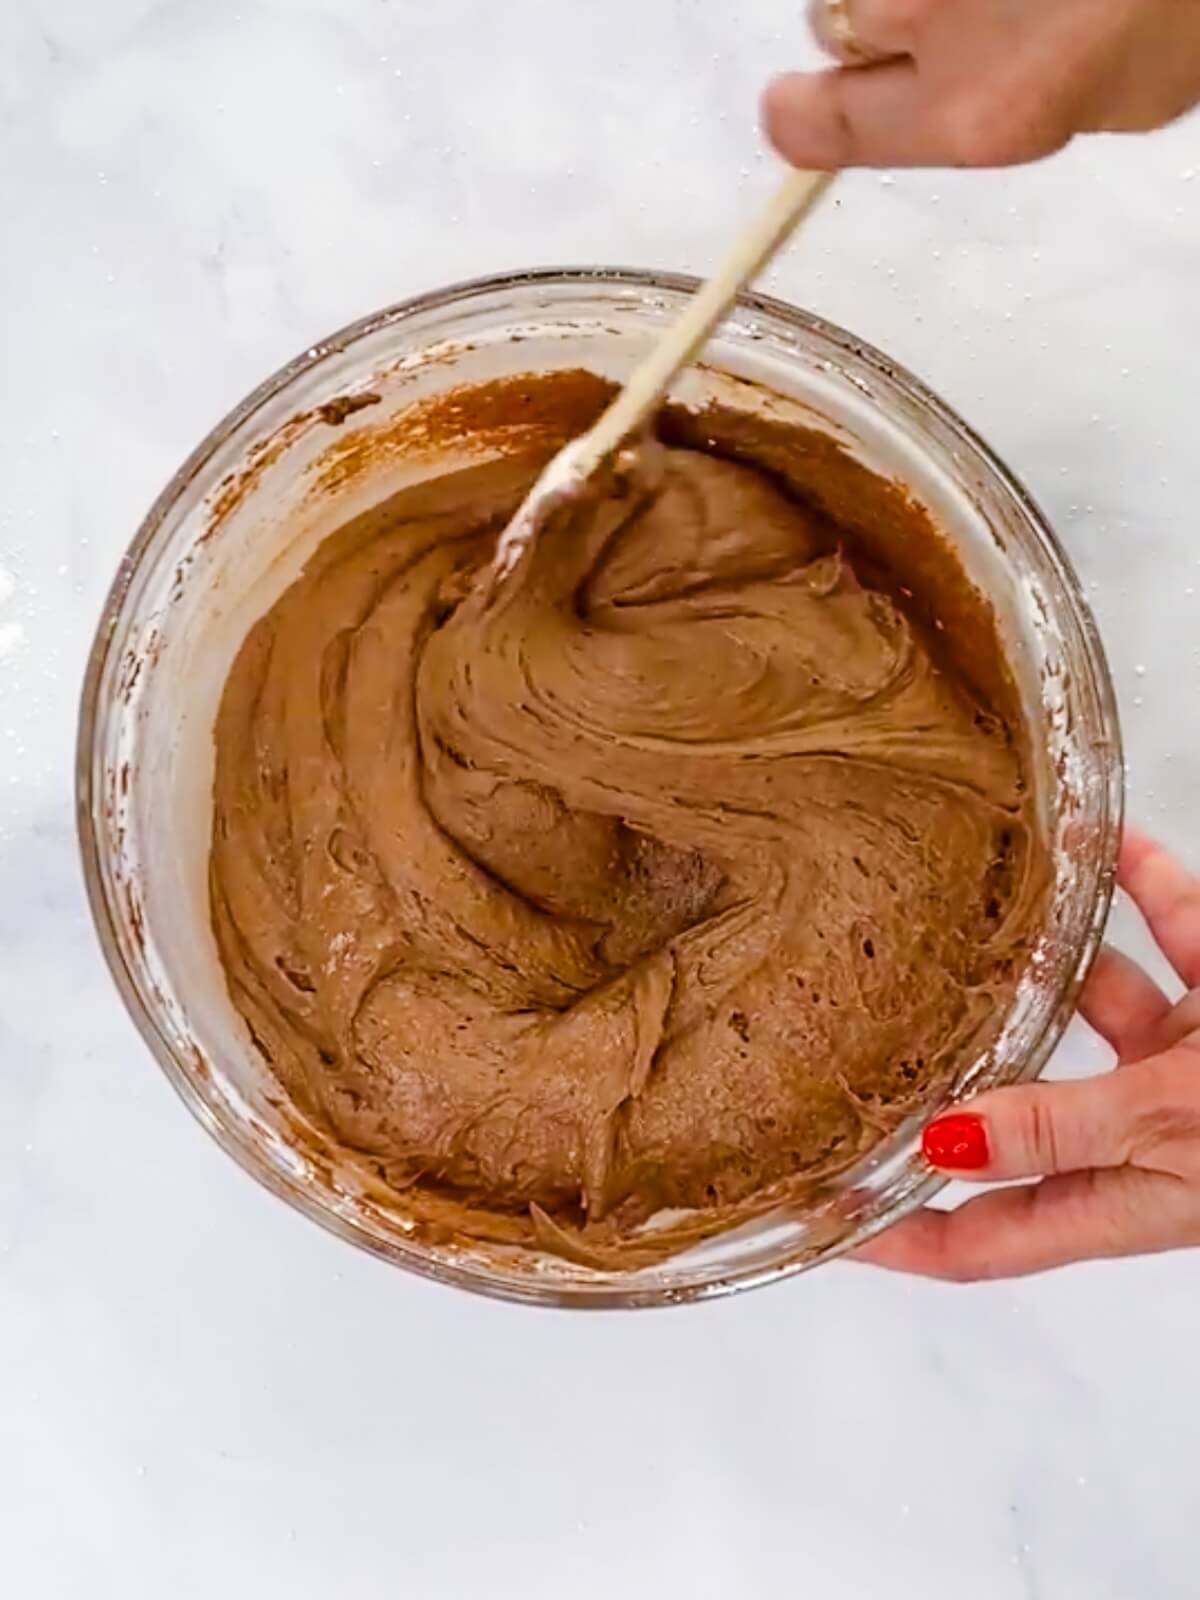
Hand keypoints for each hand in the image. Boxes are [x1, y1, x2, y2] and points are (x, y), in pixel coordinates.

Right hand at [764, 0, 1199, 169]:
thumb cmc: (1186, 8)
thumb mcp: (1115, 98)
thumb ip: (1002, 107)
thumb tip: (949, 98)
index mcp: (975, 111)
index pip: (816, 124)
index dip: (800, 114)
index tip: (792, 108)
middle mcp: (929, 21)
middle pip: (835, 18)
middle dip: (878, 16)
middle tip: (961, 4)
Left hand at [857, 829, 1199, 1279]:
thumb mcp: (1179, 1127)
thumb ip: (1063, 1125)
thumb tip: (943, 1144)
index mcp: (1132, 1197)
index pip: (989, 1238)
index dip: (904, 1236)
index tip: (819, 1215)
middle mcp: (1152, 1132)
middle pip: (1028, 1108)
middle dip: (960, 1065)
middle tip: (867, 1020)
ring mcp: (1191, 1062)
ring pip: (1098, 1001)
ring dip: (1053, 952)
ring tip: (978, 907)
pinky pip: (1177, 931)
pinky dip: (1143, 887)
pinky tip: (1101, 842)